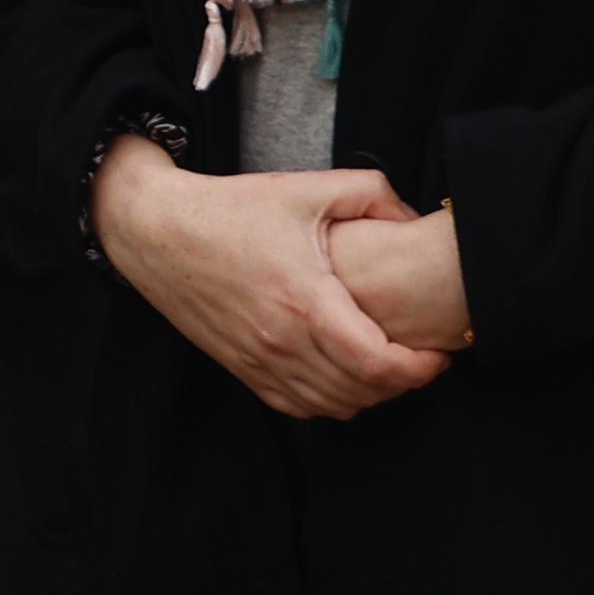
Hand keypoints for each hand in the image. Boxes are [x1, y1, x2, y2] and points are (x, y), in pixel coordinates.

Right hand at [90, 139, 449, 421]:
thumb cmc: (229, 209)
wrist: (155, 230)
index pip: (377, 364)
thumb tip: (415, 219)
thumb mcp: (305, 187)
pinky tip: (341, 376)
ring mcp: (259, 361)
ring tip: (386, 366)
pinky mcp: (242, 368)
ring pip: (332, 406)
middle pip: (362, 392)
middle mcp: (282, 341)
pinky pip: (297, 406)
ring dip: (368, 395)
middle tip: (421, 357)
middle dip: (403, 383)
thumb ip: (372, 194)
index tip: (438, 354)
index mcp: (305, 300)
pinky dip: (329, 402)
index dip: (419, 369)